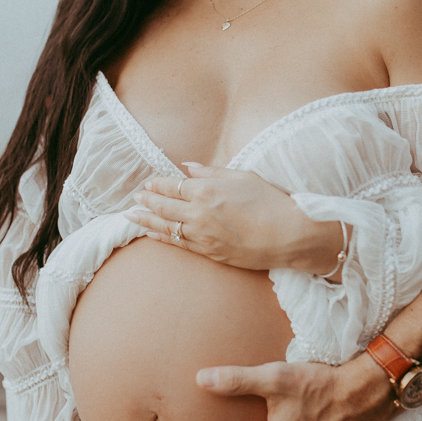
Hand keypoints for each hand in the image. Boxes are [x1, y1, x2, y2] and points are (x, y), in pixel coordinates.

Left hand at [124, 163, 342, 272]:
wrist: (289, 236)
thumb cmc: (271, 202)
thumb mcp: (243, 176)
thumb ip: (212, 171)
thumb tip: (188, 167)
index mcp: (207, 190)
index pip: (172, 185)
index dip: (157, 183)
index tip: (149, 182)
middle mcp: (199, 213)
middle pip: (163, 205)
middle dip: (146, 200)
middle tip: (135, 198)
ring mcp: (202, 236)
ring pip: (166, 226)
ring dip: (146, 220)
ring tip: (131, 215)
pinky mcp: (209, 253)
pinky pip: (178, 244)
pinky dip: (162, 237)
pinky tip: (152, 233)